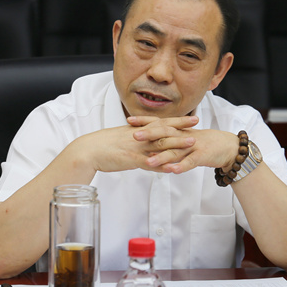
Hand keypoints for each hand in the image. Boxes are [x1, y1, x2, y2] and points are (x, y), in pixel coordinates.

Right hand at [83, 116, 198, 173]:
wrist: (88, 150)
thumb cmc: (102, 144)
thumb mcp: (121, 136)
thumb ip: (134, 136)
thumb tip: (142, 137)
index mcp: (137, 129)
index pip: (161, 122)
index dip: (177, 120)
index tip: (191, 118)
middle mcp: (139, 135)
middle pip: (164, 130)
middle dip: (182, 127)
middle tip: (198, 125)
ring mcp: (136, 147)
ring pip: (161, 144)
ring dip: (177, 144)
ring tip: (192, 144)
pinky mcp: (131, 159)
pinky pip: (149, 162)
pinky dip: (162, 165)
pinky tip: (173, 168)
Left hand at [129, 116, 238, 174]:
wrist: (225, 146)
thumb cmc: (201, 143)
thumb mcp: (183, 139)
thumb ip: (167, 140)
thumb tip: (148, 143)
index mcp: (177, 130)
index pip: (158, 123)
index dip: (144, 121)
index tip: (128, 120)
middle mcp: (183, 136)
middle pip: (164, 134)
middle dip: (149, 134)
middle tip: (133, 136)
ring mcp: (192, 146)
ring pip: (174, 151)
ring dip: (161, 157)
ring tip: (148, 161)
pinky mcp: (201, 156)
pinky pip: (190, 162)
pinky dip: (181, 166)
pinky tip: (171, 171)